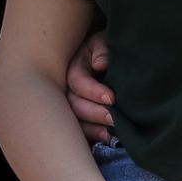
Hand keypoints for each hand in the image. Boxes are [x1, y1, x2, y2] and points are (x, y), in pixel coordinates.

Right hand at [66, 31, 114, 145]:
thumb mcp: (105, 41)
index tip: (111, 97)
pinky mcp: (80, 116)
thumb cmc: (109, 48)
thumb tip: (99, 65)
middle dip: (93, 112)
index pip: (76, 80)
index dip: (92, 90)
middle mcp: (68, 87)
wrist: (113, 57)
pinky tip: (107, 138)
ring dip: (92, 128)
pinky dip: (93, 136)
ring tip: (110, 132)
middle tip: (113, 118)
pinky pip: (80, 130)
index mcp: (74, 65)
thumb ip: (103, 50)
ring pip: (74, 120)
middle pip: (72, 104)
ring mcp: (72, 103)